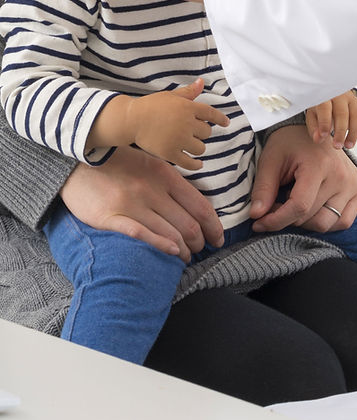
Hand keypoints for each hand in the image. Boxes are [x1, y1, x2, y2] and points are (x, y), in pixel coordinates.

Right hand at [59, 146, 224, 262]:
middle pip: (188, 224)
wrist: (76, 162)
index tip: (217, 238)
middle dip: (199, 242)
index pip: (200, 206)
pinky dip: (161, 246)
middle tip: (199, 250)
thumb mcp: (150, 164)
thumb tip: (196, 208)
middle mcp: (151, 190)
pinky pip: (142, 235)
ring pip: (170, 234)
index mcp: (164, 175)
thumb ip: (171, 183)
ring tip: (184, 257)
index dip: (213, 226)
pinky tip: (171, 253)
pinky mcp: (111, 218)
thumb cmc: (117, 165)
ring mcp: (131, 205)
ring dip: (183, 251)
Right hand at [130, 79, 229, 170]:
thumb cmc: (151, 105)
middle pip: (206, 132)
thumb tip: (202, 82)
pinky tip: (198, 164)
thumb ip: (188, 92)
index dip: (220, 119)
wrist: (132, 120)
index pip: (211, 114)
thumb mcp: (171, 96)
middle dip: (201, 132)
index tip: (226, 123)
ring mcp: (179, 139)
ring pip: (200, 148)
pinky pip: (190, 163)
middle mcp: (186, 123)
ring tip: (190, 144)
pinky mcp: (170, 153)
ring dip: (198, 147)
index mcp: (187, 107)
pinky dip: (196, 165)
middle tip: (192, 132)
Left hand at [249, 126, 356, 233]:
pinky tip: (311, 209)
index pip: (299, 206)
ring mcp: (353, 183)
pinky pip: (343, 221)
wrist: (314, 126)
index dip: (276, 220)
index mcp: (319, 164)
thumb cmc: (290, 143)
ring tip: (292, 206)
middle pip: (311, 218)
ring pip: (327, 224)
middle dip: (286, 219)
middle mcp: (341, 176)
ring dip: (305, 223)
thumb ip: (263, 188)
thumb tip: (256, 215)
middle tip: (273, 207)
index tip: (259, 224)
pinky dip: (325, 222)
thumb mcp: (270, 160)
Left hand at [305, 91, 356, 149]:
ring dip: (354, 132)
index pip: (325, 108)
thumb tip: (318, 139)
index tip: (323, 136)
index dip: (324, 122)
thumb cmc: (321, 108)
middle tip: (337, 146)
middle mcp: (340, 96)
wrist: (332, 96)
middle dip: (340, 132)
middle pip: (342, 113)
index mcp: (324, 97)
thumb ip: (314, 128)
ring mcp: (353, 100)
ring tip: (349, 145)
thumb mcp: (313, 116)